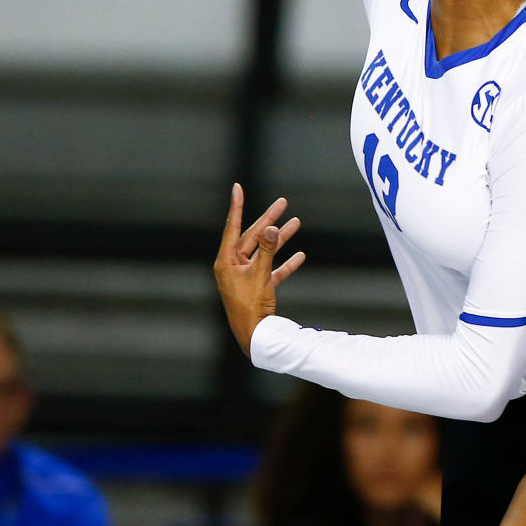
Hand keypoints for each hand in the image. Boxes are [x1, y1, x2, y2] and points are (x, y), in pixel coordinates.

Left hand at [213, 183, 304, 356]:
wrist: (254, 338)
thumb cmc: (250, 307)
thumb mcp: (260, 275)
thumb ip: (267, 250)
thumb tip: (271, 227)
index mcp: (226, 261)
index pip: (233, 227)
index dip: (237, 206)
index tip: (237, 187)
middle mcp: (233, 267)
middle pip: (252, 237)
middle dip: (268, 220)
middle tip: (283, 202)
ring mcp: (245, 278)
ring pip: (264, 252)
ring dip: (280, 239)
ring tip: (296, 222)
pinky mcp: (257, 289)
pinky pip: (272, 270)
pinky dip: (284, 263)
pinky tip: (299, 256)